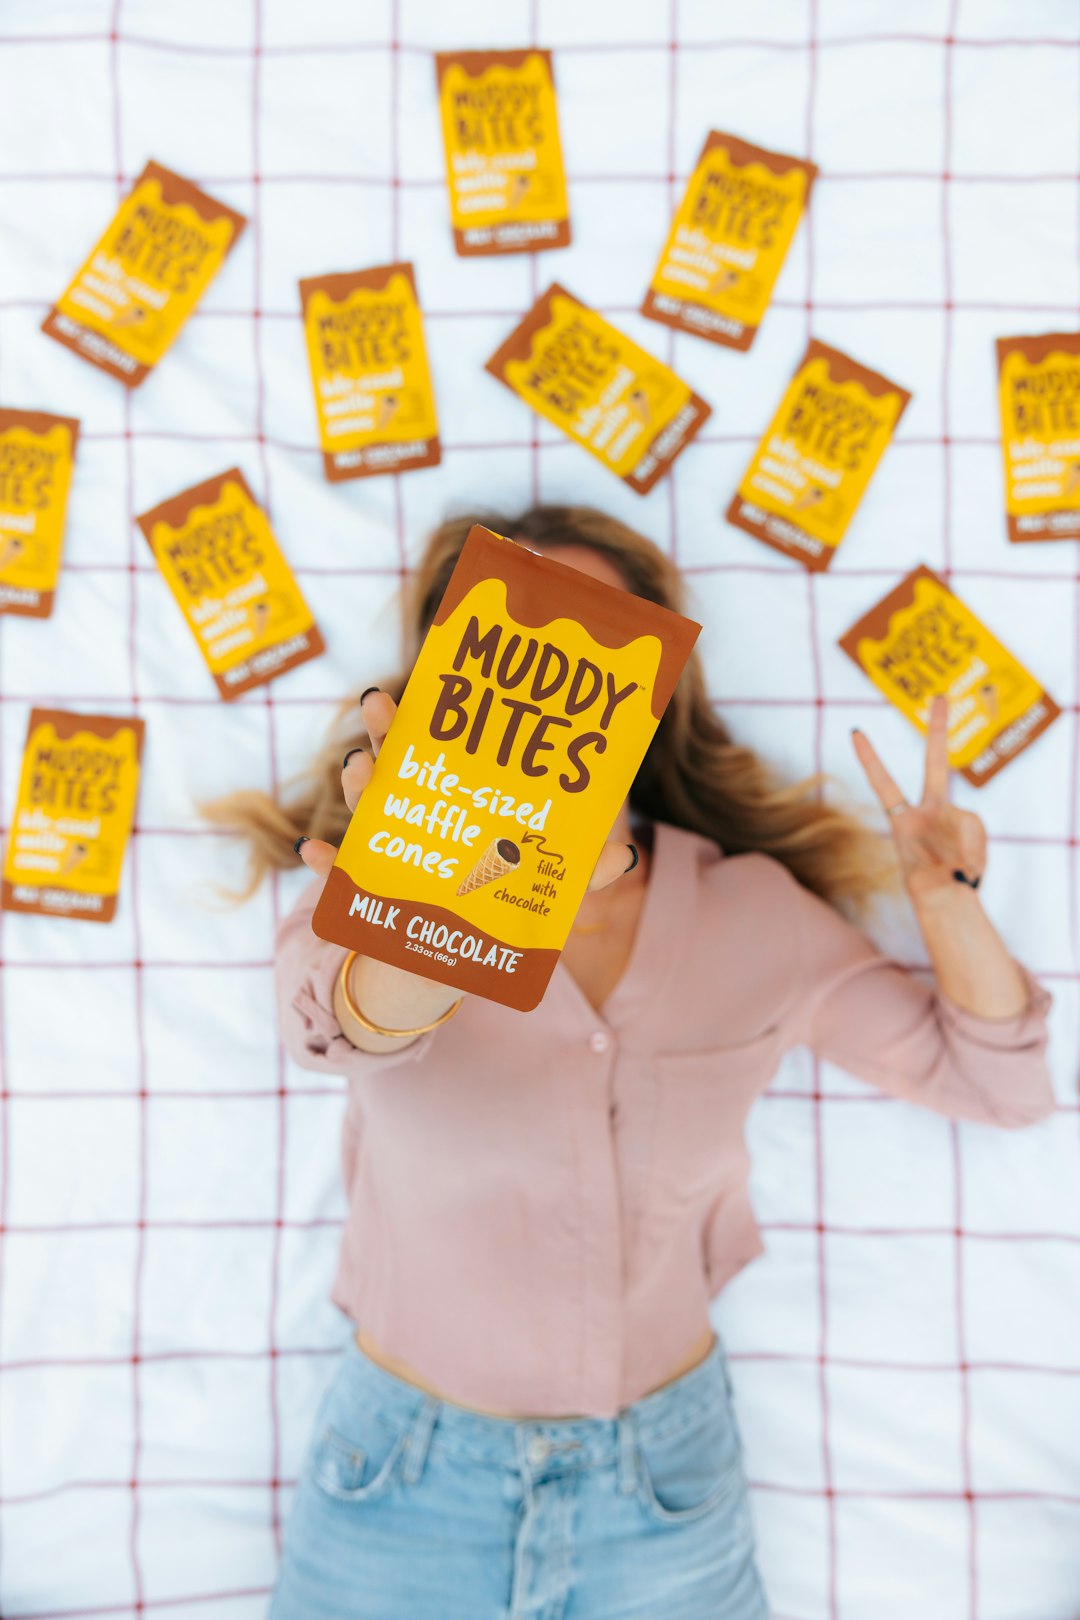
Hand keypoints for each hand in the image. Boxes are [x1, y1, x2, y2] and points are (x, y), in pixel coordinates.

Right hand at [296, 686, 637, 907]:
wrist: (451, 959)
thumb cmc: (498, 909)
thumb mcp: (545, 890)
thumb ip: (582, 872)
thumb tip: (626, 854)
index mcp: (454, 798)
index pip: (444, 746)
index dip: (438, 714)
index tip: (441, 680)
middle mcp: (413, 813)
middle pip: (395, 760)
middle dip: (385, 729)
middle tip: (379, 700)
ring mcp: (384, 849)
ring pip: (363, 807)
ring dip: (356, 783)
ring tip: (358, 766)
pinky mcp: (364, 893)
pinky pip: (337, 878)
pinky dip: (326, 866)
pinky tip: (316, 852)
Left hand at [851, 694, 985, 907]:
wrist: (947, 899)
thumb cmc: (929, 889)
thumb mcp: (928, 883)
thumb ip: (944, 870)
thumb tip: (966, 866)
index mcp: (905, 820)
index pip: (883, 784)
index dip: (870, 759)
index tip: (854, 732)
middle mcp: (929, 810)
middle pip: (935, 764)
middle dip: (938, 729)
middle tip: (941, 696)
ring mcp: (952, 815)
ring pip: (967, 824)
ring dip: (965, 853)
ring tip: (957, 874)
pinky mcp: (971, 824)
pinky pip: (976, 834)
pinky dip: (974, 856)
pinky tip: (968, 870)